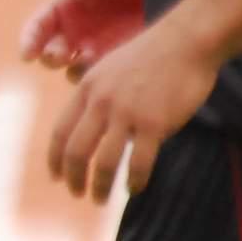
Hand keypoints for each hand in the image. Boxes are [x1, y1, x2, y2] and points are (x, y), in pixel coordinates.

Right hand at [20, 0, 145, 71]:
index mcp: (66, 7)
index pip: (38, 27)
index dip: (29, 40)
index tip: (27, 53)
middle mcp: (75, 31)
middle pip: (49, 52)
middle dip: (50, 56)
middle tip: (60, 55)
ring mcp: (94, 48)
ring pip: (70, 69)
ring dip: (72, 68)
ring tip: (87, 58)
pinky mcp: (115, 62)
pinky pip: (96, 78)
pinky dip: (95, 78)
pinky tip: (107, 67)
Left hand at [46, 12, 216, 201]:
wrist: (186, 41)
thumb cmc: (152, 56)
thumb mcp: (110, 68)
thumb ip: (97, 96)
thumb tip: (90, 127)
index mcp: (87, 88)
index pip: (60, 132)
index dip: (55, 159)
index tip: (56, 177)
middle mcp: (101, 102)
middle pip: (76, 152)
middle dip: (74, 179)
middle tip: (78, 195)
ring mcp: (127, 113)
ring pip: (104, 162)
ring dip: (100, 187)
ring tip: (101, 199)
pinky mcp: (154, 123)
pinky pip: (139, 163)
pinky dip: (134, 181)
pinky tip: (134, 188)